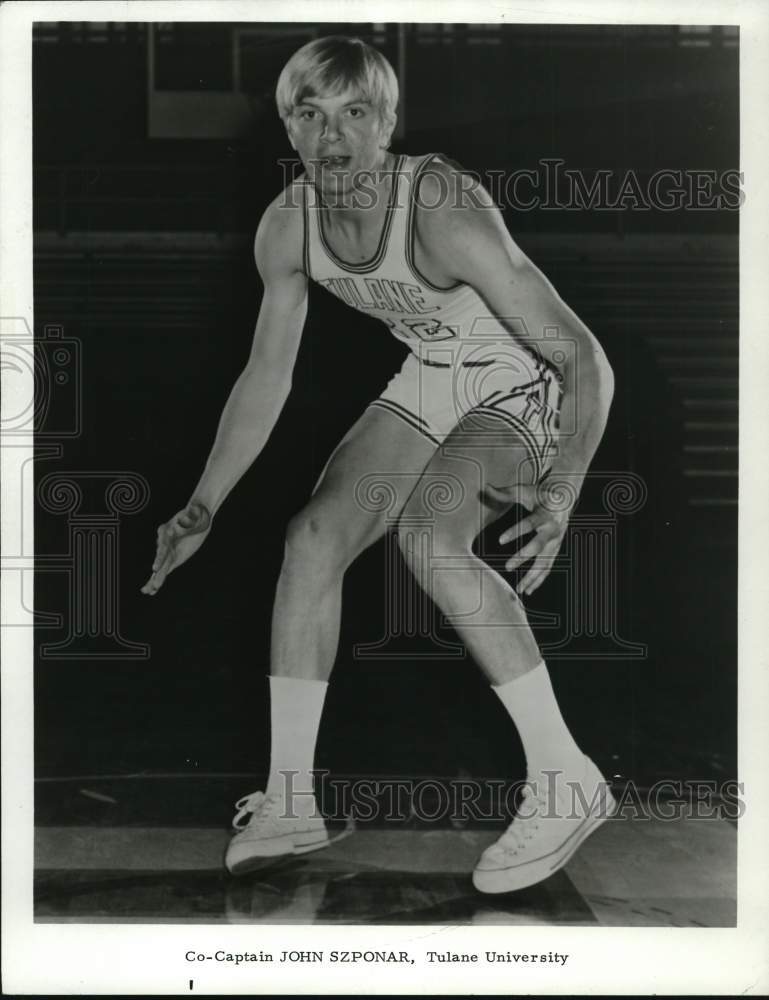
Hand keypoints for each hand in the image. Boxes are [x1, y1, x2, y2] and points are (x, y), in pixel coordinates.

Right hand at [141, 500, 211, 595]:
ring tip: (147, 590)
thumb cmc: (195, 513)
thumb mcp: (195, 512)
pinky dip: (158, 579)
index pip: (163, 546)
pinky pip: (164, 569)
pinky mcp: (172, 557)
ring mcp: (167, 550)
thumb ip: (191, 513)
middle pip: (160, 558)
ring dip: (154, 579)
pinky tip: (152, 590)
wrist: (196, 517)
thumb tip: (192, 510)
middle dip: (157, 573)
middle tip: (154, 584)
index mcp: (167, 530)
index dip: (159, 557)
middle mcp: (164, 541)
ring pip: (160, 566)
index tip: (155, 567)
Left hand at [486, 479, 573, 595]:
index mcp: (545, 514)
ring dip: (532, 576)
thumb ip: (505, 492)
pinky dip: (539, 580)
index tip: (500, 540)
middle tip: (507, 567)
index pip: (529, 524)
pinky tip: (529, 590)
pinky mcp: (555, 550)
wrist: (564, 499)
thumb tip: (485, 487)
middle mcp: (552, 530)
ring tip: (519, 589)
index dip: (515, 532)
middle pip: (538, 546)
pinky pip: (548, 567)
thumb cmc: (540, 495)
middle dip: (523, 557)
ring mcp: (556, 542)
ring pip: (545, 562)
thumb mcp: (524, 490)